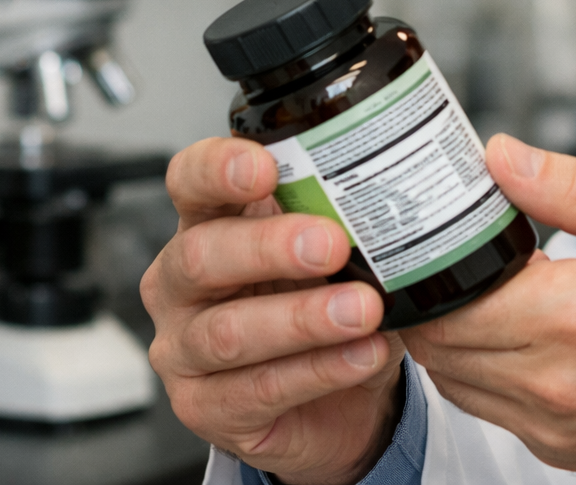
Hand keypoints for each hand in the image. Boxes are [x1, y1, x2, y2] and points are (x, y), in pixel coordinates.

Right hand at [142, 137, 404, 484]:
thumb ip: (343, 217)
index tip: (264, 168)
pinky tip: (363, 355)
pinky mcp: (206, 408)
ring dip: (303, 319)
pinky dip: (320, 370)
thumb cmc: (325, 300)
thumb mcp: (335, 251)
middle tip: (331, 244)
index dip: (216, 170)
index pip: (189, 183)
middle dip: (268, 247)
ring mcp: (183, 350)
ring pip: (229, 332)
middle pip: (200, 256)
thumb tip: (395, 189)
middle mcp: (180, 284)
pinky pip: (259, 389)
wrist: (339, 398)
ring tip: (364, 310)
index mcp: (208, 225)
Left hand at [404, 135, 575, 484]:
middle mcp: (554, 382)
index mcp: (575, 317)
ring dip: (450, 335)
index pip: (448, 296)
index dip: (423, 259)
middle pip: (436, 344)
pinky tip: (513, 332)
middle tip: (443, 250)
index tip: (431, 224)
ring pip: (455, 382)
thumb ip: (574, 189)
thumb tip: (501, 158)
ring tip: (478, 287)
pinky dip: (482, 370)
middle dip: (428, 295)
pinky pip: (493, 409)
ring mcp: (556, 425)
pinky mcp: (565, 450)